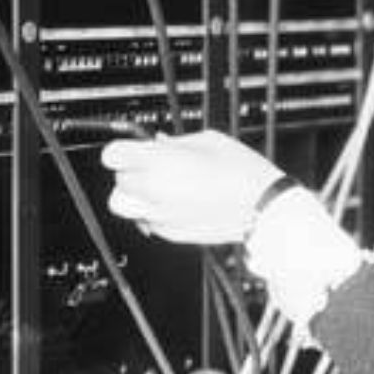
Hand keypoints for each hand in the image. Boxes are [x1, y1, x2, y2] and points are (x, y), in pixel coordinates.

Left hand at [102, 129, 287, 244]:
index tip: (130, 149)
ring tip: (156, 188)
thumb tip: (161, 144)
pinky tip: (177, 202)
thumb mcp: (208, 140)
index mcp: (159, 162)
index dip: (121, 150)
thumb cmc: (241, 172)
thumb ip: (175, 143)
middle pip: (117, 182)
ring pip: (124, 207)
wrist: (262, 208)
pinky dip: (154, 212)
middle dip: (130, 173)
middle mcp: (153, 190)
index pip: (112, 155)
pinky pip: (147, 221)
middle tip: (151, 166)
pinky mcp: (170, 233)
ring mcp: (160, 215)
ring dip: (134, 196)